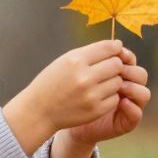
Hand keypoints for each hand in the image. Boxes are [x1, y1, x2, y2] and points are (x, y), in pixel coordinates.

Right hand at [3, 40, 129, 152]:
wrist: (39, 111)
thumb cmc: (52, 82)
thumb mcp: (64, 61)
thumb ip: (89, 53)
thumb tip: (116, 46)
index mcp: (75, 61)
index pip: (108, 48)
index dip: (116, 47)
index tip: (117, 48)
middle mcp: (84, 77)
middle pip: (117, 64)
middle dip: (115, 65)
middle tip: (108, 68)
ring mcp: (91, 95)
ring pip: (118, 82)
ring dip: (113, 81)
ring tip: (100, 83)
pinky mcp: (96, 110)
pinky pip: (115, 98)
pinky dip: (110, 96)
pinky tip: (99, 95)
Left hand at [64, 46, 149, 145]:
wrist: (62, 118)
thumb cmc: (71, 91)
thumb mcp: (83, 71)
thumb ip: (99, 59)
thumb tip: (117, 43)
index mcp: (118, 73)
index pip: (131, 61)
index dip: (127, 56)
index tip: (118, 52)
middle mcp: (127, 88)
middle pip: (141, 74)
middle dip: (130, 71)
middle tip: (119, 71)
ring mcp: (129, 105)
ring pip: (144, 93)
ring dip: (133, 88)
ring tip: (120, 87)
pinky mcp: (126, 121)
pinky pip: (137, 114)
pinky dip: (132, 108)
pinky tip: (122, 102)